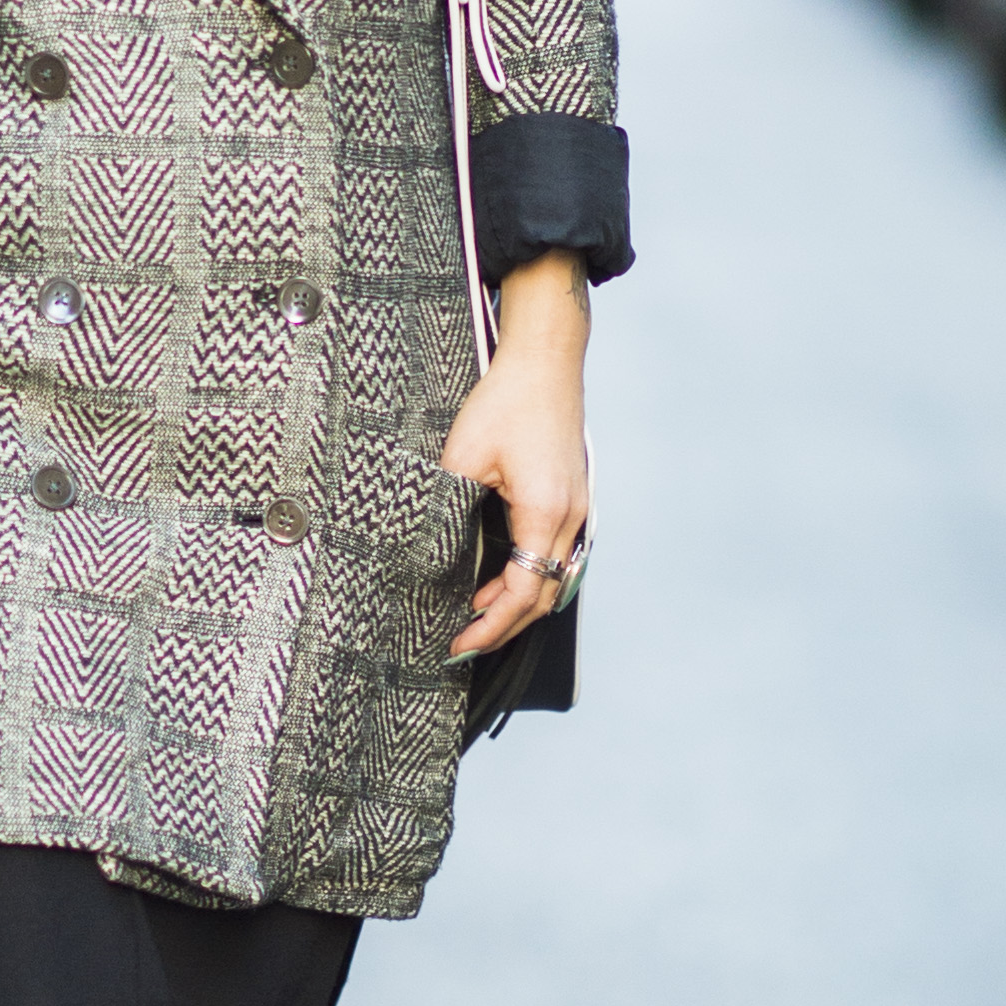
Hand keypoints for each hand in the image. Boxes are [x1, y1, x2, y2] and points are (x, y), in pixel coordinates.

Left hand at [439, 254, 589, 661]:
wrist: (545, 362)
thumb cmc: (508, 401)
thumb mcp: (464, 458)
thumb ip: (447, 510)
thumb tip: (427, 554)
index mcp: (546, 514)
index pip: (522, 593)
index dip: (489, 626)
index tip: (458, 643)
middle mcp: (571, 520)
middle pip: (543, 597)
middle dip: (503, 627)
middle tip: (462, 643)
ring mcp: (578, 511)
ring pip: (552, 580)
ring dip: (516, 604)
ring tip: (474, 618)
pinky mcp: (573, 501)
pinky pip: (554, 557)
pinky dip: (527, 578)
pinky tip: (497, 580)